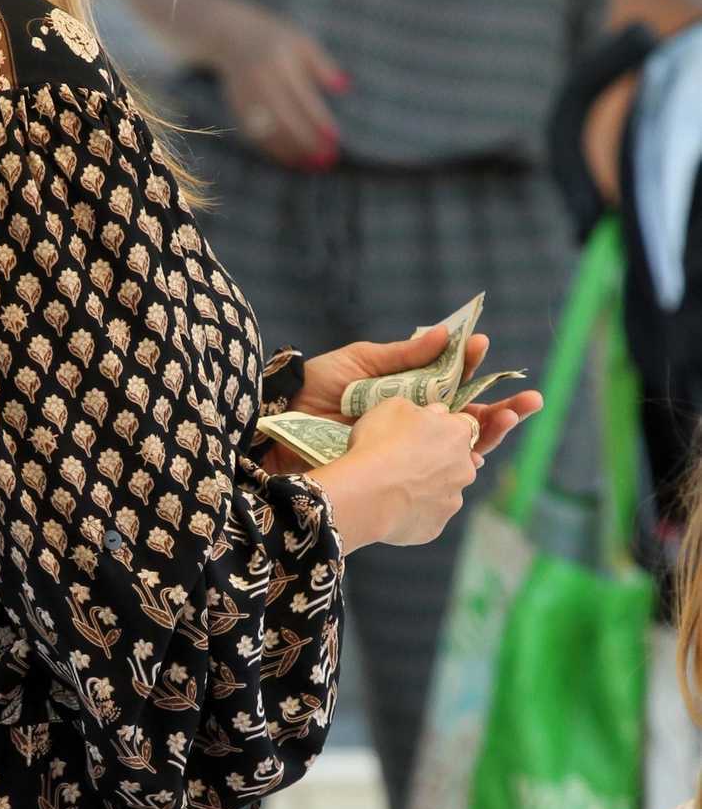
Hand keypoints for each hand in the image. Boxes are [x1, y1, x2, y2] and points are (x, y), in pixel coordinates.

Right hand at [215, 13, 348, 168]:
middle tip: (326, 160)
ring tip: (311, 164)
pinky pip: (254, 133)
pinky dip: (272, 148)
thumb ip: (322, 65)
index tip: (335, 141)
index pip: (303, 98)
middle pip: (285, 118)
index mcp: (280, 60)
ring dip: (290, 150)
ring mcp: (244, 94)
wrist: (227, 33)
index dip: (318, 121)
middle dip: (307, 142)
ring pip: (268, 129)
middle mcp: (260, 78)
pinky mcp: (235, 105)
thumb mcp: (300, 42)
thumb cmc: (274, 38)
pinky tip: (290, 158)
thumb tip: (344, 87)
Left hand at [295, 326, 542, 455]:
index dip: (471, 369)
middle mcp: (410, 423)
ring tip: (513, 416)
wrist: (277, 421)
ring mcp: (403, 449)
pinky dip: (457, 466)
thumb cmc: (315, 388)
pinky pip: (431, 474)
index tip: (485, 348)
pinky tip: (478, 453)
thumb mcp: (361, 363)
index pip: (450, 384)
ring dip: (489, 434)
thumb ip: (405, 355)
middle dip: (500, 410)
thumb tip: (447, 334)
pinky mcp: (392, 471)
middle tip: (530, 400)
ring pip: (456, 449)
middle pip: (465, 421)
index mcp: (405, 394)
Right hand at [319, 399, 479, 550]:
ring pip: (443, 490)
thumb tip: (432, 415)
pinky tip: (391, 506)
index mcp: (458, 434)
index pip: (464, 426)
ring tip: (393, 486)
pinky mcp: (436, 527)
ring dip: (426, 487)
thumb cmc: (378, 443)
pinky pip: (427, 515)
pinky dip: (414, 511)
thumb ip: (420, 410)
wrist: (364, 494)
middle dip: (437, 460)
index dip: (443, 428)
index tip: (423, 432)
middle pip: (456, 461)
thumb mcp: (394, 407)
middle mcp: (465, 468)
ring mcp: (453, 501)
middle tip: (404, 460)